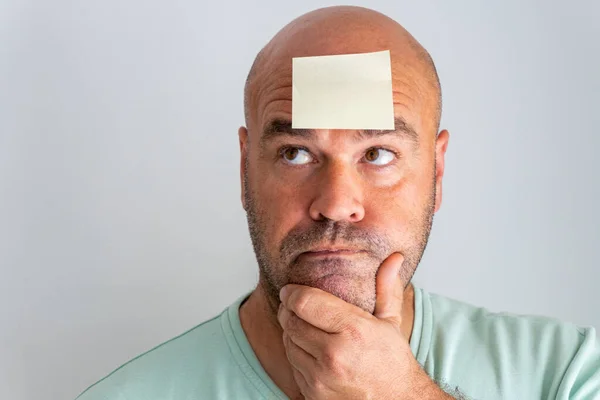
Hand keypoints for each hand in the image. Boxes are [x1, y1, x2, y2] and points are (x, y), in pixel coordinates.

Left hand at [277, 253, 444, 399]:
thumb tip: (395, 257)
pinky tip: (309, 348)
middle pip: (291, 321)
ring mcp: (321, 378)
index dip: (292, 293)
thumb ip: (387, 287)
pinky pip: (292, 365)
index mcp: (354, 330)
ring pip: (288, 343)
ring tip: (303, 325)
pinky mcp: (312, 394)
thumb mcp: (391, 321)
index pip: (304, 302)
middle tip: (293, 304)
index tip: (290, 290)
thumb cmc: (392, 362)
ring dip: (290, 331)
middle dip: (288, 310)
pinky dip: (296, 353)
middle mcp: (334, 354)